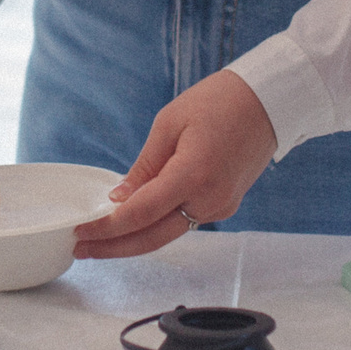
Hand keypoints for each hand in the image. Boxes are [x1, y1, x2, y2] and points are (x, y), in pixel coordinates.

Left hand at [71, 71, 276, 258]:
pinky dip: (158, 223)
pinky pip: (185, 221)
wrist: (269, 100)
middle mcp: (209, 200)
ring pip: (168, 233)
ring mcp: (221, 206)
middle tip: (82, 249)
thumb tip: (119, 200)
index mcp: (193, 175)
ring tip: (101, 237)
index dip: (107, 227)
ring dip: (135, 238)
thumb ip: (144, 167)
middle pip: (153, 238)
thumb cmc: (219, 101)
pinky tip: (135, 220)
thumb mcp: (169, 123)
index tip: (81, 232)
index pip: (141, 214)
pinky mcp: (225, 205)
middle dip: (114, 247)